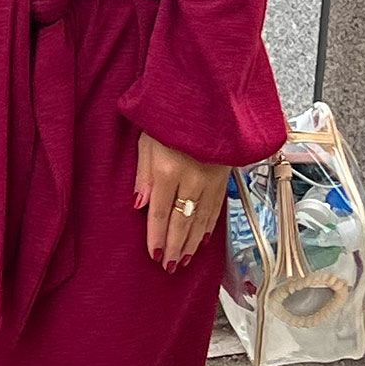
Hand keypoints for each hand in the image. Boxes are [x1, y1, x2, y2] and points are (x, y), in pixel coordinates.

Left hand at [135, 131, 228, 271]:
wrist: (208, 98)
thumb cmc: (170, 117)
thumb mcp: (147, 140)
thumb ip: (143, 174)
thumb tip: (140, 206)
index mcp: (169, 170)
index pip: (160, 213)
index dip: (156, 237)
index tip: (153, 255)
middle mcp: (193, 180)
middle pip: (181, 222)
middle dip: (174, 246)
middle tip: (168, 267)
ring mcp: (211, 180)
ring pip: (200, 220)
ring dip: (191, 242)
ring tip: (183, 260)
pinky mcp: (224, 178)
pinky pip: (216, 209)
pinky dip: (208, 227)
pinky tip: (202, 240)